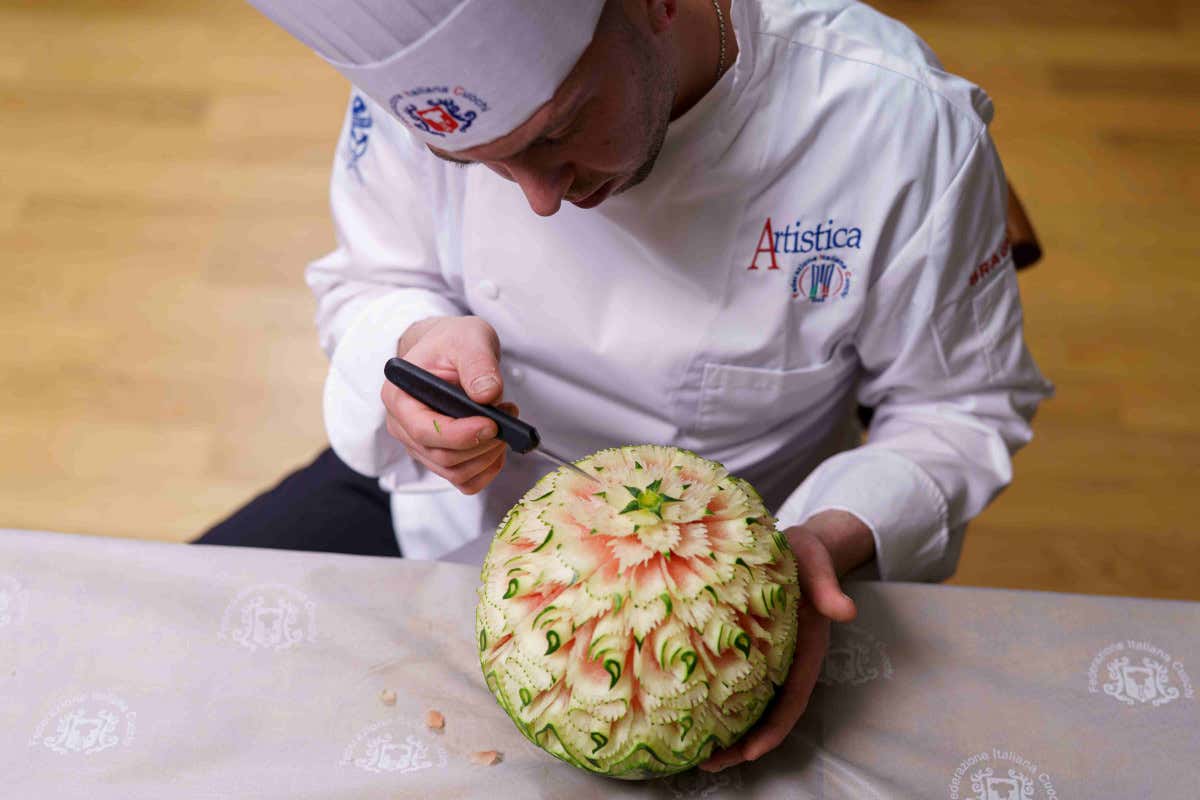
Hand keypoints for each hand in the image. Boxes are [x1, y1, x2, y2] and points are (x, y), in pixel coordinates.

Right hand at [380, 315, 516, 494]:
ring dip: (488, 456)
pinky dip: (487, 469)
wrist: (449, 351)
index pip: (424, 430)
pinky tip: (498, 446)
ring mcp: (421, 445)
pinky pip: (464, 480)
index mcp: (399, 397)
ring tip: (505, 424)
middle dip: (482, 444)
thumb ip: (478, 363)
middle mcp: (404, 426)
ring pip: (455, 472)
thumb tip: (487, 394)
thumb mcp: (469, 339)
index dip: (460, 435)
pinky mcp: (439, 456)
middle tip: (508, 416)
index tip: (492, 424)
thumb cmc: (452, 343)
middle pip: (442, 456)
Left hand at [698, 510, 873, 771]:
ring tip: (687, 751)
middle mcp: (784, 661)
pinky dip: (710, 696)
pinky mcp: (743, 643)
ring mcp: (764, 657)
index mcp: (805, 651)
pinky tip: (681, 705)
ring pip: (743, 702)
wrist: (798, 542)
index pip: (790, 702)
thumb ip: (828, 587)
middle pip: (762, 714)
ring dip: (720, 728)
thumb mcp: (818, 564)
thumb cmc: (808, 554)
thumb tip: (844, 610)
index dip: (771, 731)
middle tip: (703, 764)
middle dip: (737, 744)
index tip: (748, 753)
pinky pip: (727, 677)